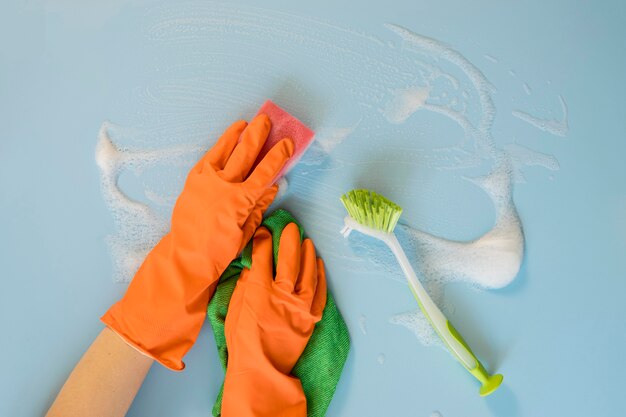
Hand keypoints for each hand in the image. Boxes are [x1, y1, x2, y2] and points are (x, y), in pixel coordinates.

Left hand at [102, 114, 292, 370]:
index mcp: (240, 200)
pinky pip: (210, 157)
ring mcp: (206, 180)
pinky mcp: (194, 179)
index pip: (264, 172)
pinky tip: (228, 138)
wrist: (187, 255)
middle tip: (266, 120)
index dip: (278, 156)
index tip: (287, 143)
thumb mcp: (246, 230)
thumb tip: (273, 187)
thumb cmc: (220, 250)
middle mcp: (224, 185)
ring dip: (237, 134)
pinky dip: (220, 145)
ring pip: (225, 150)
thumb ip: (259, 206)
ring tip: (247, 122)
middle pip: (245, 153)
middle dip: (258, 135)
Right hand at [222, 223, 326, 416]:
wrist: (260, 371)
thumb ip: (244, 286)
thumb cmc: (241, 342)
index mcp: (258, 291)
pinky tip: (319, 264)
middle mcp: (282, 294)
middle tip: (291, 228)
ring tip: (307, 241)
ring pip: (308, 273)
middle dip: (289, 240)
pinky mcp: (311, 318)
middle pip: (289, 260)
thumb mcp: (233, 310)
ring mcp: (300, 306)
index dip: (263, 241)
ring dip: (308, 254)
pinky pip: (319, 293)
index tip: (264, 231)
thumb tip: (252, 269)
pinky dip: (320, 277)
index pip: (262, 257)